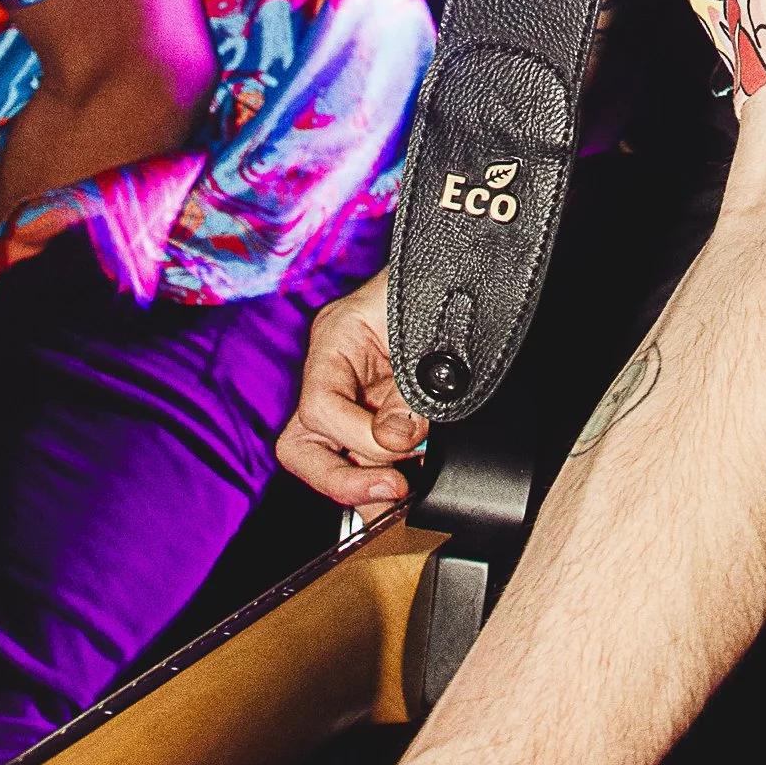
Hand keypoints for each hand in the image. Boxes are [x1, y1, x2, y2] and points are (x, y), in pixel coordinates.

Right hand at [275, 269, 426, 506]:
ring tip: (406, 493)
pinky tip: (412, 484)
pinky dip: (383, 476)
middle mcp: (333, 372)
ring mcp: (350, 396)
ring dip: (364, 485)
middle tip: (393, 491)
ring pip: (327, 459)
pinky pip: (363, 456)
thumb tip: (394, 439)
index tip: (399, 448)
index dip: (356, 438)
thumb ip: (410, 389)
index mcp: (336, 338)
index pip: (319, 407)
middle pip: (302, 446)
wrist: (464, 271)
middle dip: (342, 480)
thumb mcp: (428, 331)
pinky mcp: (374, 412)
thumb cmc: (441, 281)